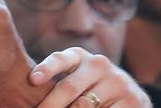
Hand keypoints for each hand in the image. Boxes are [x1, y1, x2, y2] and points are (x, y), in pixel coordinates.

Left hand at [30, 48, 151, 107]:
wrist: (130, 97)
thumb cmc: (90, 89)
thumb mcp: (75, 79)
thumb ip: (57, 85)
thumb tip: (29, 101)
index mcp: (80, 57)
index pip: (61, 59)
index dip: (47, 68)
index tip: (33, 79)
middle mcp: (99, 64)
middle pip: (69, 87)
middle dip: (49, 105)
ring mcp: (116, 81)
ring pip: (83, 106)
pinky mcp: (131, 100)